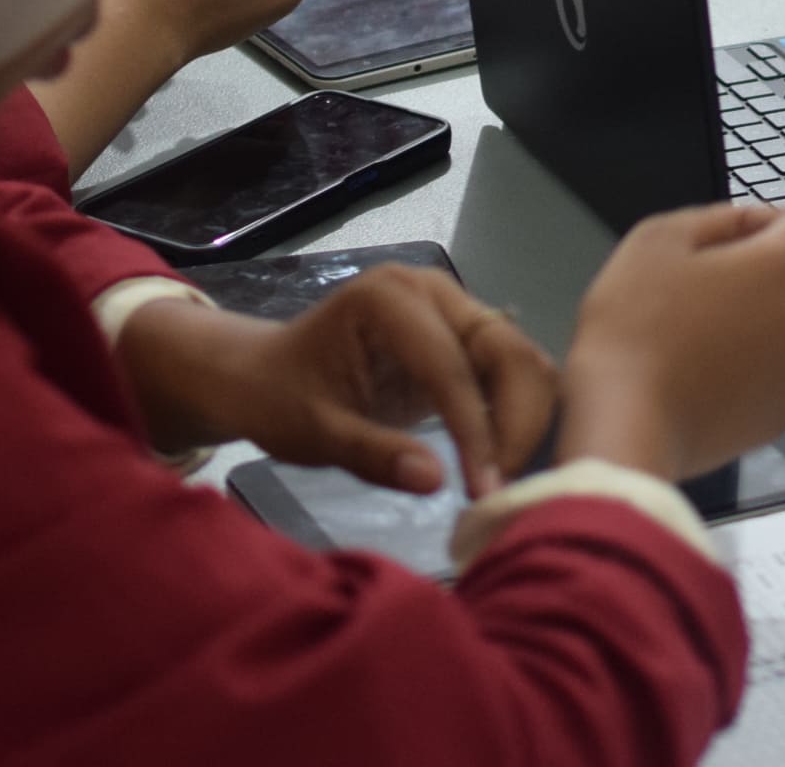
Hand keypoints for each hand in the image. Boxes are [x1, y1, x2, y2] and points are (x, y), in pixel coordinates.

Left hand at [115, 264, 557, 496]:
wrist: (261, 376)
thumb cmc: (278, 397)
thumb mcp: (315, 433)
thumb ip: (374, 453)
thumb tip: (435, 481)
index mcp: (391, 299)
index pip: (452, 367)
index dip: (475, 430)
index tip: (484, 491)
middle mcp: (434, 291)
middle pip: (507, 352)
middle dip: (514, 423)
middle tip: (500, 489)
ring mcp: (454, 310)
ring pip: (521, 362)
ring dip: (523, 422)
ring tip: (501, 480)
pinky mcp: (464, 337)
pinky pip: (509, 373)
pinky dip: (515, 417)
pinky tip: (499, 462)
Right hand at [561, 204, 784, 482]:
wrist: (628, 423)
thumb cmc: (636, 329)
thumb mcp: (657, 240)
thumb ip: (715, 218)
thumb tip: (746, 222)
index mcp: (781, 268)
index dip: (758, 224)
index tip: (721, 242)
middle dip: (749, 278)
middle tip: (690, 295)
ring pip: (779, 329)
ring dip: (748, 325)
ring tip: (690, 340)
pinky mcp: (780, 414)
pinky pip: (768, 376)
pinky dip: (744, 371)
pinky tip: (699, 377)